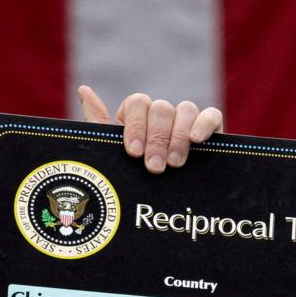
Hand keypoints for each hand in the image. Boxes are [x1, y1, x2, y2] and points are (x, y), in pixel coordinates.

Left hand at [78, 85, 222, 173]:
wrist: (161, 207)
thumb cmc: (132, 180)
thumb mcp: (111, 156)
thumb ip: (97, 124)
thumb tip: (83, 89)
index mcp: (137, 118)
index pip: (138, 103)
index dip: (136, 126)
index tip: (134, 152)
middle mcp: (162, 116)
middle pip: (161, 108)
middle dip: (157, 139)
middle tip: (154, 167)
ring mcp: (186, 122)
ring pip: (186, 109)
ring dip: (178, 137)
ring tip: (174, 164)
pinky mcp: (210, 131)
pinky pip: (212, 115)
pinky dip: (204, 124)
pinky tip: (196, 140)